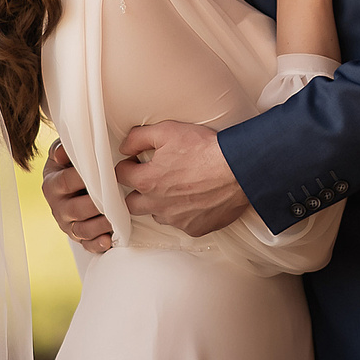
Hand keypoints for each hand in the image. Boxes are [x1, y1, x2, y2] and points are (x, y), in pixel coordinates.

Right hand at [41, 141, 113, 254]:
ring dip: (100, 225)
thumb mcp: (66, 153)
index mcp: (52, 184)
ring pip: (82, 229)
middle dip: (97, 204)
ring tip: (117, 218)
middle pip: (76, 208)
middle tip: (117, 197)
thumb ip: (63, 149)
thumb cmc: (72, 165)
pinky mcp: (78, 237)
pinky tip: (109, 240)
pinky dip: (98, 244)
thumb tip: (63, 153)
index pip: (67, 181)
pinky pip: (87, 244)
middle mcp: (57, 206)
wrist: (72, 185)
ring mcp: (67, 224)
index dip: (85, 177)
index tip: (106, 172)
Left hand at [114, 120, 252, 236]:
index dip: (127, 166)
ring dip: (160, 204)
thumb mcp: (168, 131)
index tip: (136, 163)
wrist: (239, 170)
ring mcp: (176, 219)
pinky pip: (181, 224)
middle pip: (131, 204)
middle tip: (151, 180)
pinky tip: (195, 200)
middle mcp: (157, 205)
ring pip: (156, 215)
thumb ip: (138, 138)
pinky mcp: (194, 228)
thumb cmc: (205, 150)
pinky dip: (184, 214)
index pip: (120, 176)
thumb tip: (125, 147)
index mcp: (147, 181)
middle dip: (137, 191)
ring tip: (175, 189)